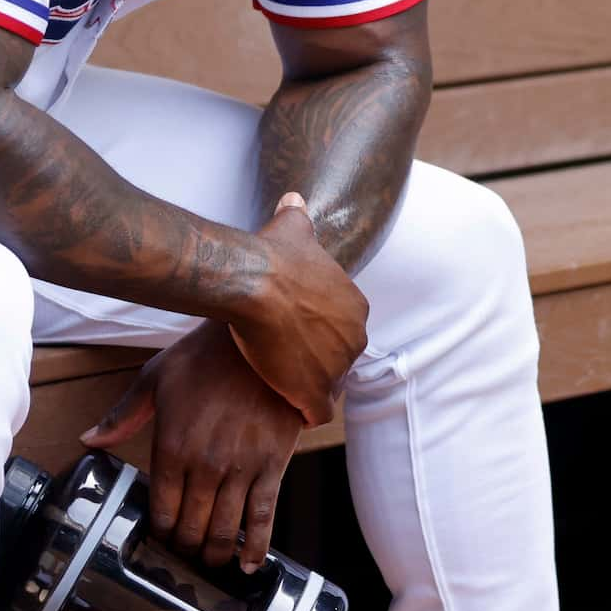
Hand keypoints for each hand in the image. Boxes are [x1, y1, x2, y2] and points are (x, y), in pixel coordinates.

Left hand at [83, 323, 304, 571]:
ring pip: (225, 531)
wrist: (264, 337)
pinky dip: (257, 547)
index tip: (162, 539)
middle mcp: (205, 465)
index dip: (161, 533)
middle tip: (185, 554)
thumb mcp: (156, 378)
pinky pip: (264, 516)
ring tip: (211, 561)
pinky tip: (248, 564)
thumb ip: (122, 415)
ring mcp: (241, 468)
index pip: (162, 510)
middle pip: (192, 528)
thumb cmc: (208, 355)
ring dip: (215, 554)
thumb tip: (89, 440)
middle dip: (186, 549)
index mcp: (171, 446)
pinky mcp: (272, 466)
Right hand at [233, 192, 367, 425]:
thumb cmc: (274, 256)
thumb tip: (294, 198)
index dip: (319, 332)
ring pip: (327, 385)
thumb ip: (297, 215)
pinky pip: (316, 413)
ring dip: (308, 387)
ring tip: (282, 383)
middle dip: (318, 361)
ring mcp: (337, 368)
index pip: (343, 327)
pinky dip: (304, 412)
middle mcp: (355, 338)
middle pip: (339, 358)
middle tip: (287, 359)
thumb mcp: (293, 228)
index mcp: (356, 306)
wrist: (255, 283)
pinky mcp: (314, 392)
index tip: (297, 332)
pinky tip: (288, 408)